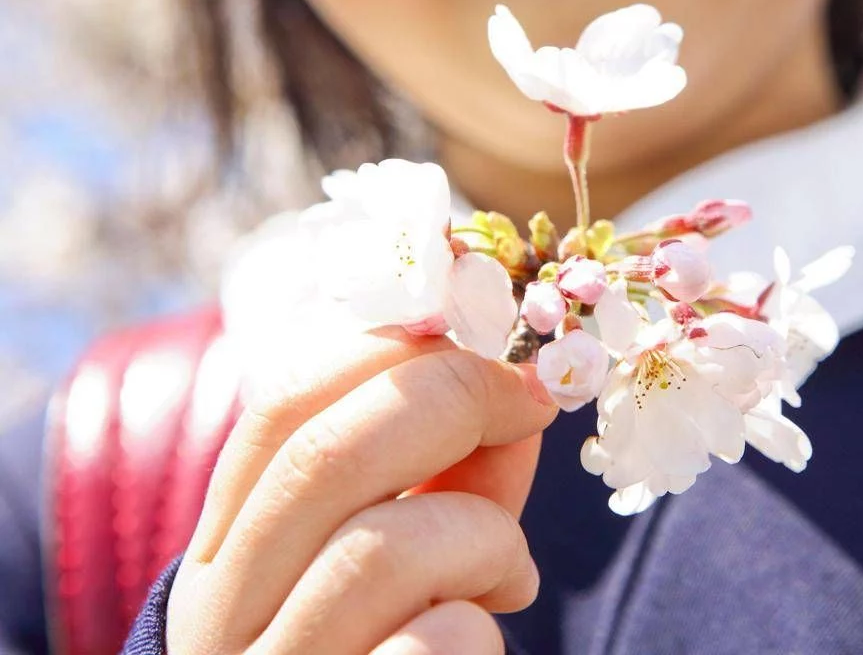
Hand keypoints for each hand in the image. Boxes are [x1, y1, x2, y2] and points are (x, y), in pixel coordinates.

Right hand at [166, 324, 558, 653]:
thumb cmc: (385, 641)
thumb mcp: (411, 547)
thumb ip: (456, 471)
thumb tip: (523, 386)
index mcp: (230, 538)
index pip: (282, 399)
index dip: (396, 344)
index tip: (494, 342)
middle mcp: (223, 609)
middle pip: (325, 455)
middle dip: (455, 398)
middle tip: (536, 402)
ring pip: (380, 550)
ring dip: (484, 535)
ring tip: (509, 572)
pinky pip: (427, 649)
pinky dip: (481, 625)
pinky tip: (484, 632)